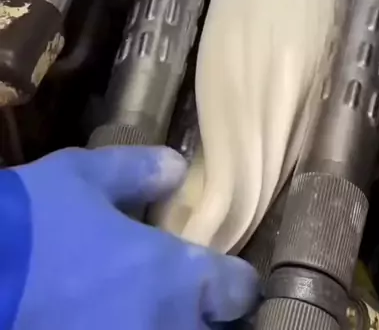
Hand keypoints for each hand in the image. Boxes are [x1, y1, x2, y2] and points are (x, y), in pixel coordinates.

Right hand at [2, 147, 258, 329]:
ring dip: (169, 326)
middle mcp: (166, 326)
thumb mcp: (86, 176)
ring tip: (144, 309)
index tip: (226, 274)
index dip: (235, 280)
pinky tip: (106, 319)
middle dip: (204, 316)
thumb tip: (177, 169)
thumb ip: (140, 171)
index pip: (238, 289)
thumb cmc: (36, 220)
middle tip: (188, 298)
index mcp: (175, 275)